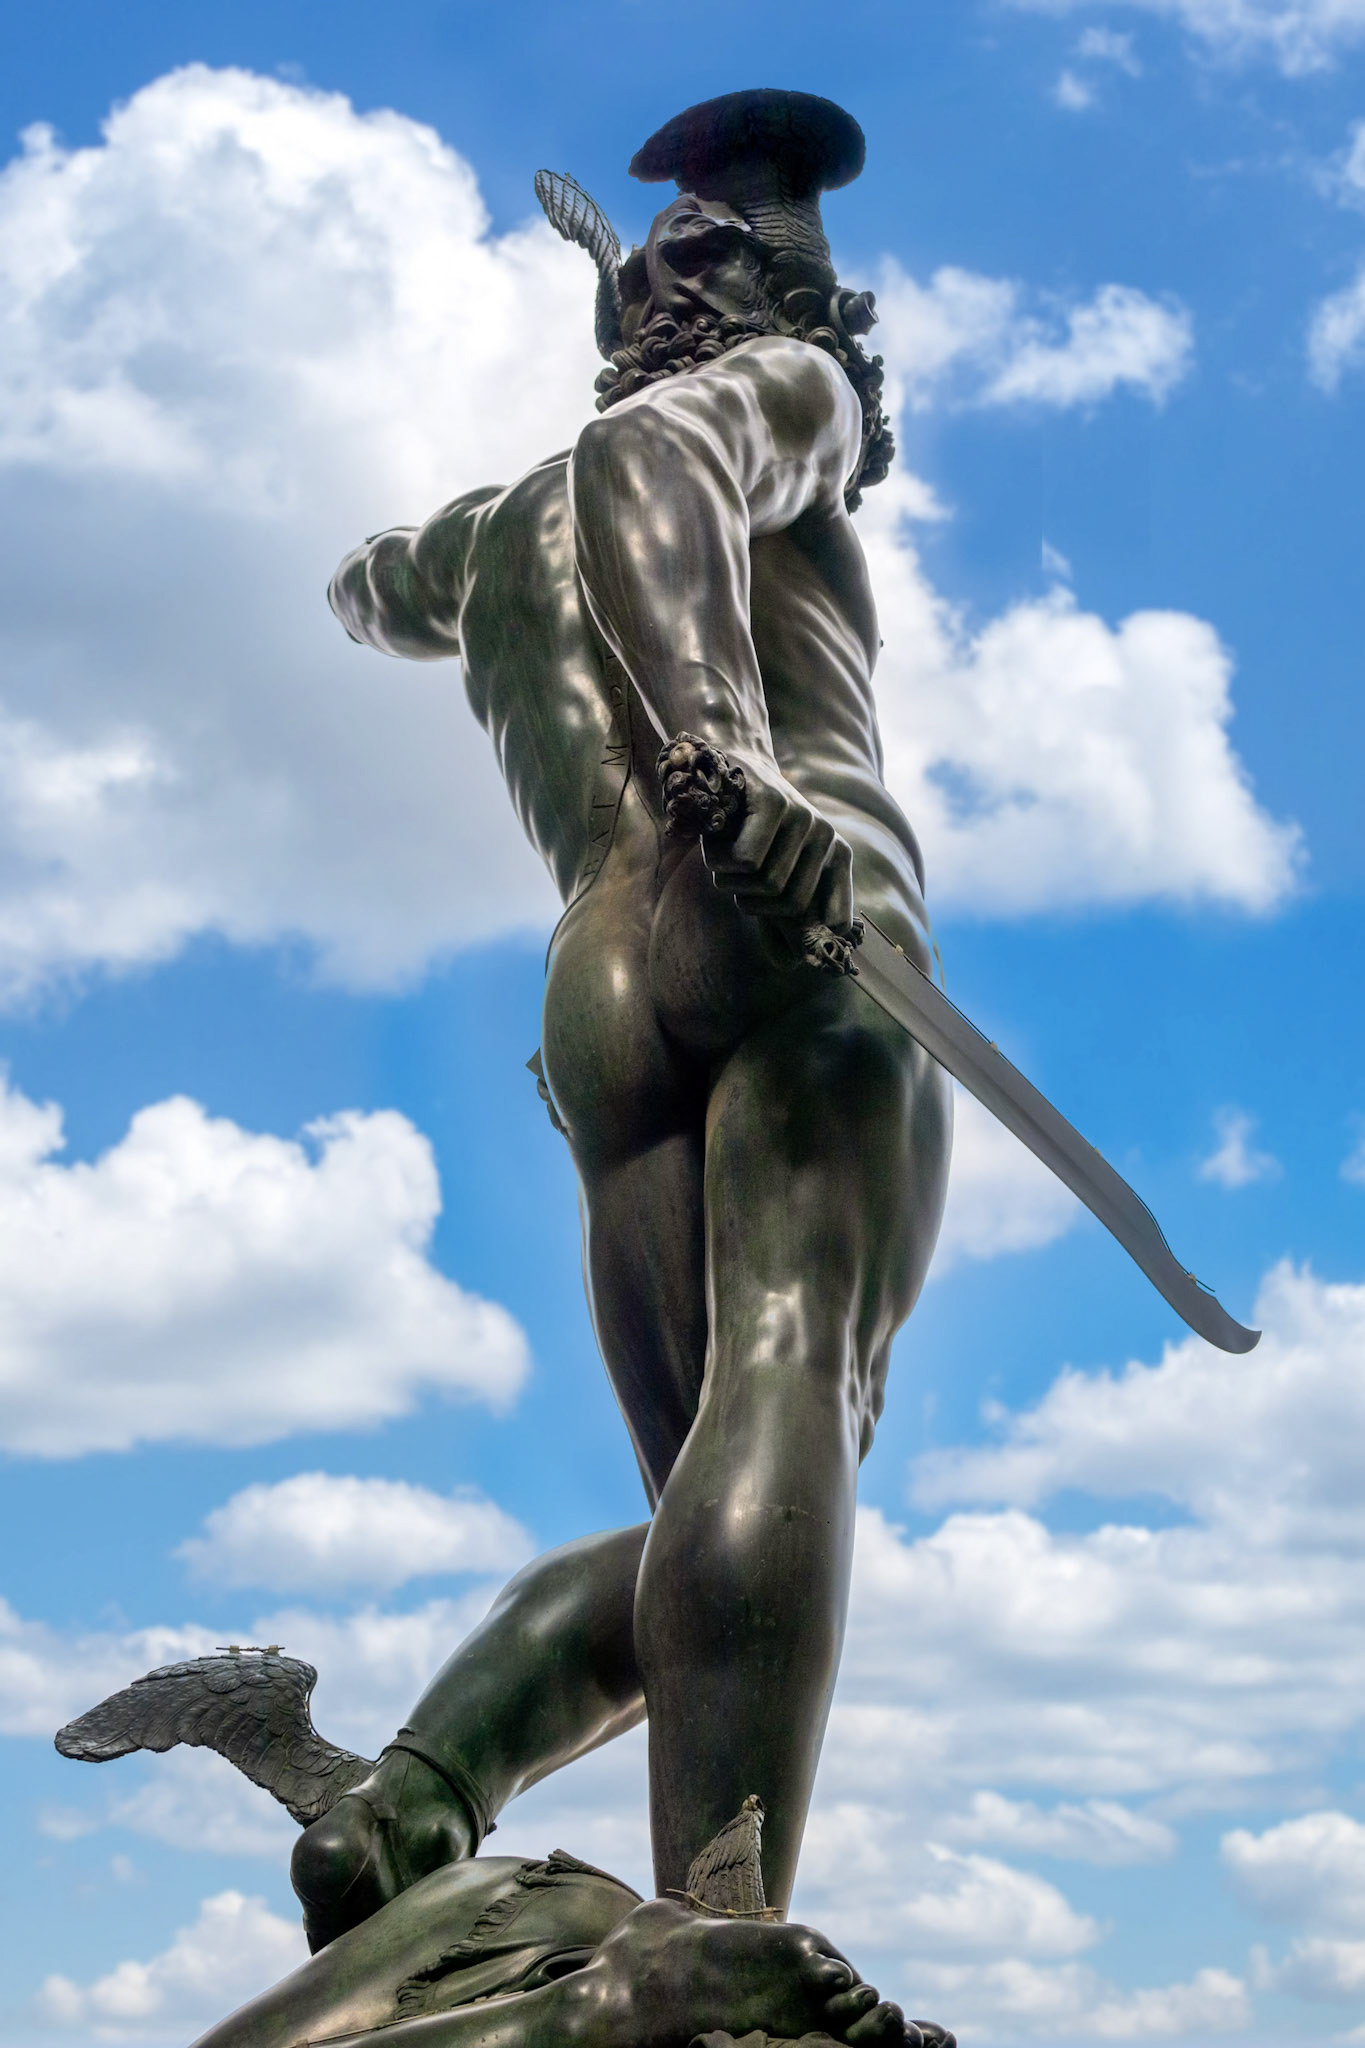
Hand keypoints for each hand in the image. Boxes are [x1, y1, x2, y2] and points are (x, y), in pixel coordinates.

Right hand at [707, 752, 853, 934]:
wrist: (724, 767)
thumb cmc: (745, 831)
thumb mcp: (766, 879)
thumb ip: (779, 922)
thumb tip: (790, 966)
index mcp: (836, 858)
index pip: (836, 920)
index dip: (801, 934)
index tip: (772, 924)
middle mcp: (828, 838)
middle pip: (789, 907)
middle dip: (751, 902)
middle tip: (737, 878)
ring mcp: (805, 817)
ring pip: (766, 885)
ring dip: (732, 880)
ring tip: (727, 855)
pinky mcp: (776, 802)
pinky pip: (747, 862)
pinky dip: (721, 861)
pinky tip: (717, 839)